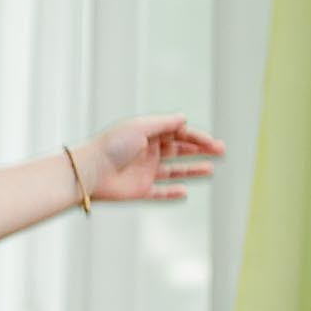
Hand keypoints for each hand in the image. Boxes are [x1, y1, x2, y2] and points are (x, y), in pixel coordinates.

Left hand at [73, 115, 223, 202]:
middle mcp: (147, 152)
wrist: (90, 172)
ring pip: (174, 171)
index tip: (212, 143)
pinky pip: (159, 192)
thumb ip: (164, 123)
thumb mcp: (140, 128)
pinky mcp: (139, 190)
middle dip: (200, 150)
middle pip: (179, 150)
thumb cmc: (111, 146)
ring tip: (210, 169)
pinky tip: (185, 191)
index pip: (178, 133)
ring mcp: (144, 172)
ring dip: (192, 170)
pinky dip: (171, 193)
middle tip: (221, 151)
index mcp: (147, 134)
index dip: (196, 137)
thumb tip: (184, 118)